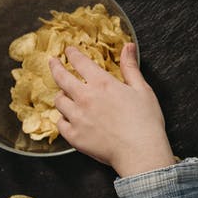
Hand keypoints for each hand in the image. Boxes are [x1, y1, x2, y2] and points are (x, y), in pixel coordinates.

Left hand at [49, 44, 176, 177]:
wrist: (140, 151)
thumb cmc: (145, 121)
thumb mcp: (142, 89)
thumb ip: (131, 67)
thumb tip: (128, 46)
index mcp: (102, 84)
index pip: (80, 63)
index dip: (73, 54)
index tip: (69, 50)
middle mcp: (85, 98)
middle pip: (62, 78)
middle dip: (55, 67)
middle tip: (52, 62)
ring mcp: (77, 118)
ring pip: (59, 101)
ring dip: (61, 96)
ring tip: (63, 95)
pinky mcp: (74, 136)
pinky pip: (60, 124)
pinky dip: (63, 119)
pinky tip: (67, 119)